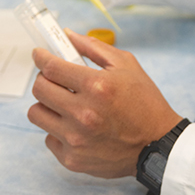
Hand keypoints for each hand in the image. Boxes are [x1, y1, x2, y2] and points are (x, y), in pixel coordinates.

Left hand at [28, 30, 183, 178]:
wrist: (158, 143)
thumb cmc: (144, 102)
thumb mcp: (126, 65)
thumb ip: (94, 47)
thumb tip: (67, 36)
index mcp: (97, 86)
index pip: (51, 67)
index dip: (41, 57)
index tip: (39, 54)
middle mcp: (83, 113)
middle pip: (39, 89)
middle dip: (44, 78)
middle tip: (55, 78)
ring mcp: (75, 139)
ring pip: (37, 114)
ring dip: (47, 105)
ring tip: (63, 103)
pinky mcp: (73, 159)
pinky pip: (49, 137)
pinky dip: (58, 130)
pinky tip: (75, 126)